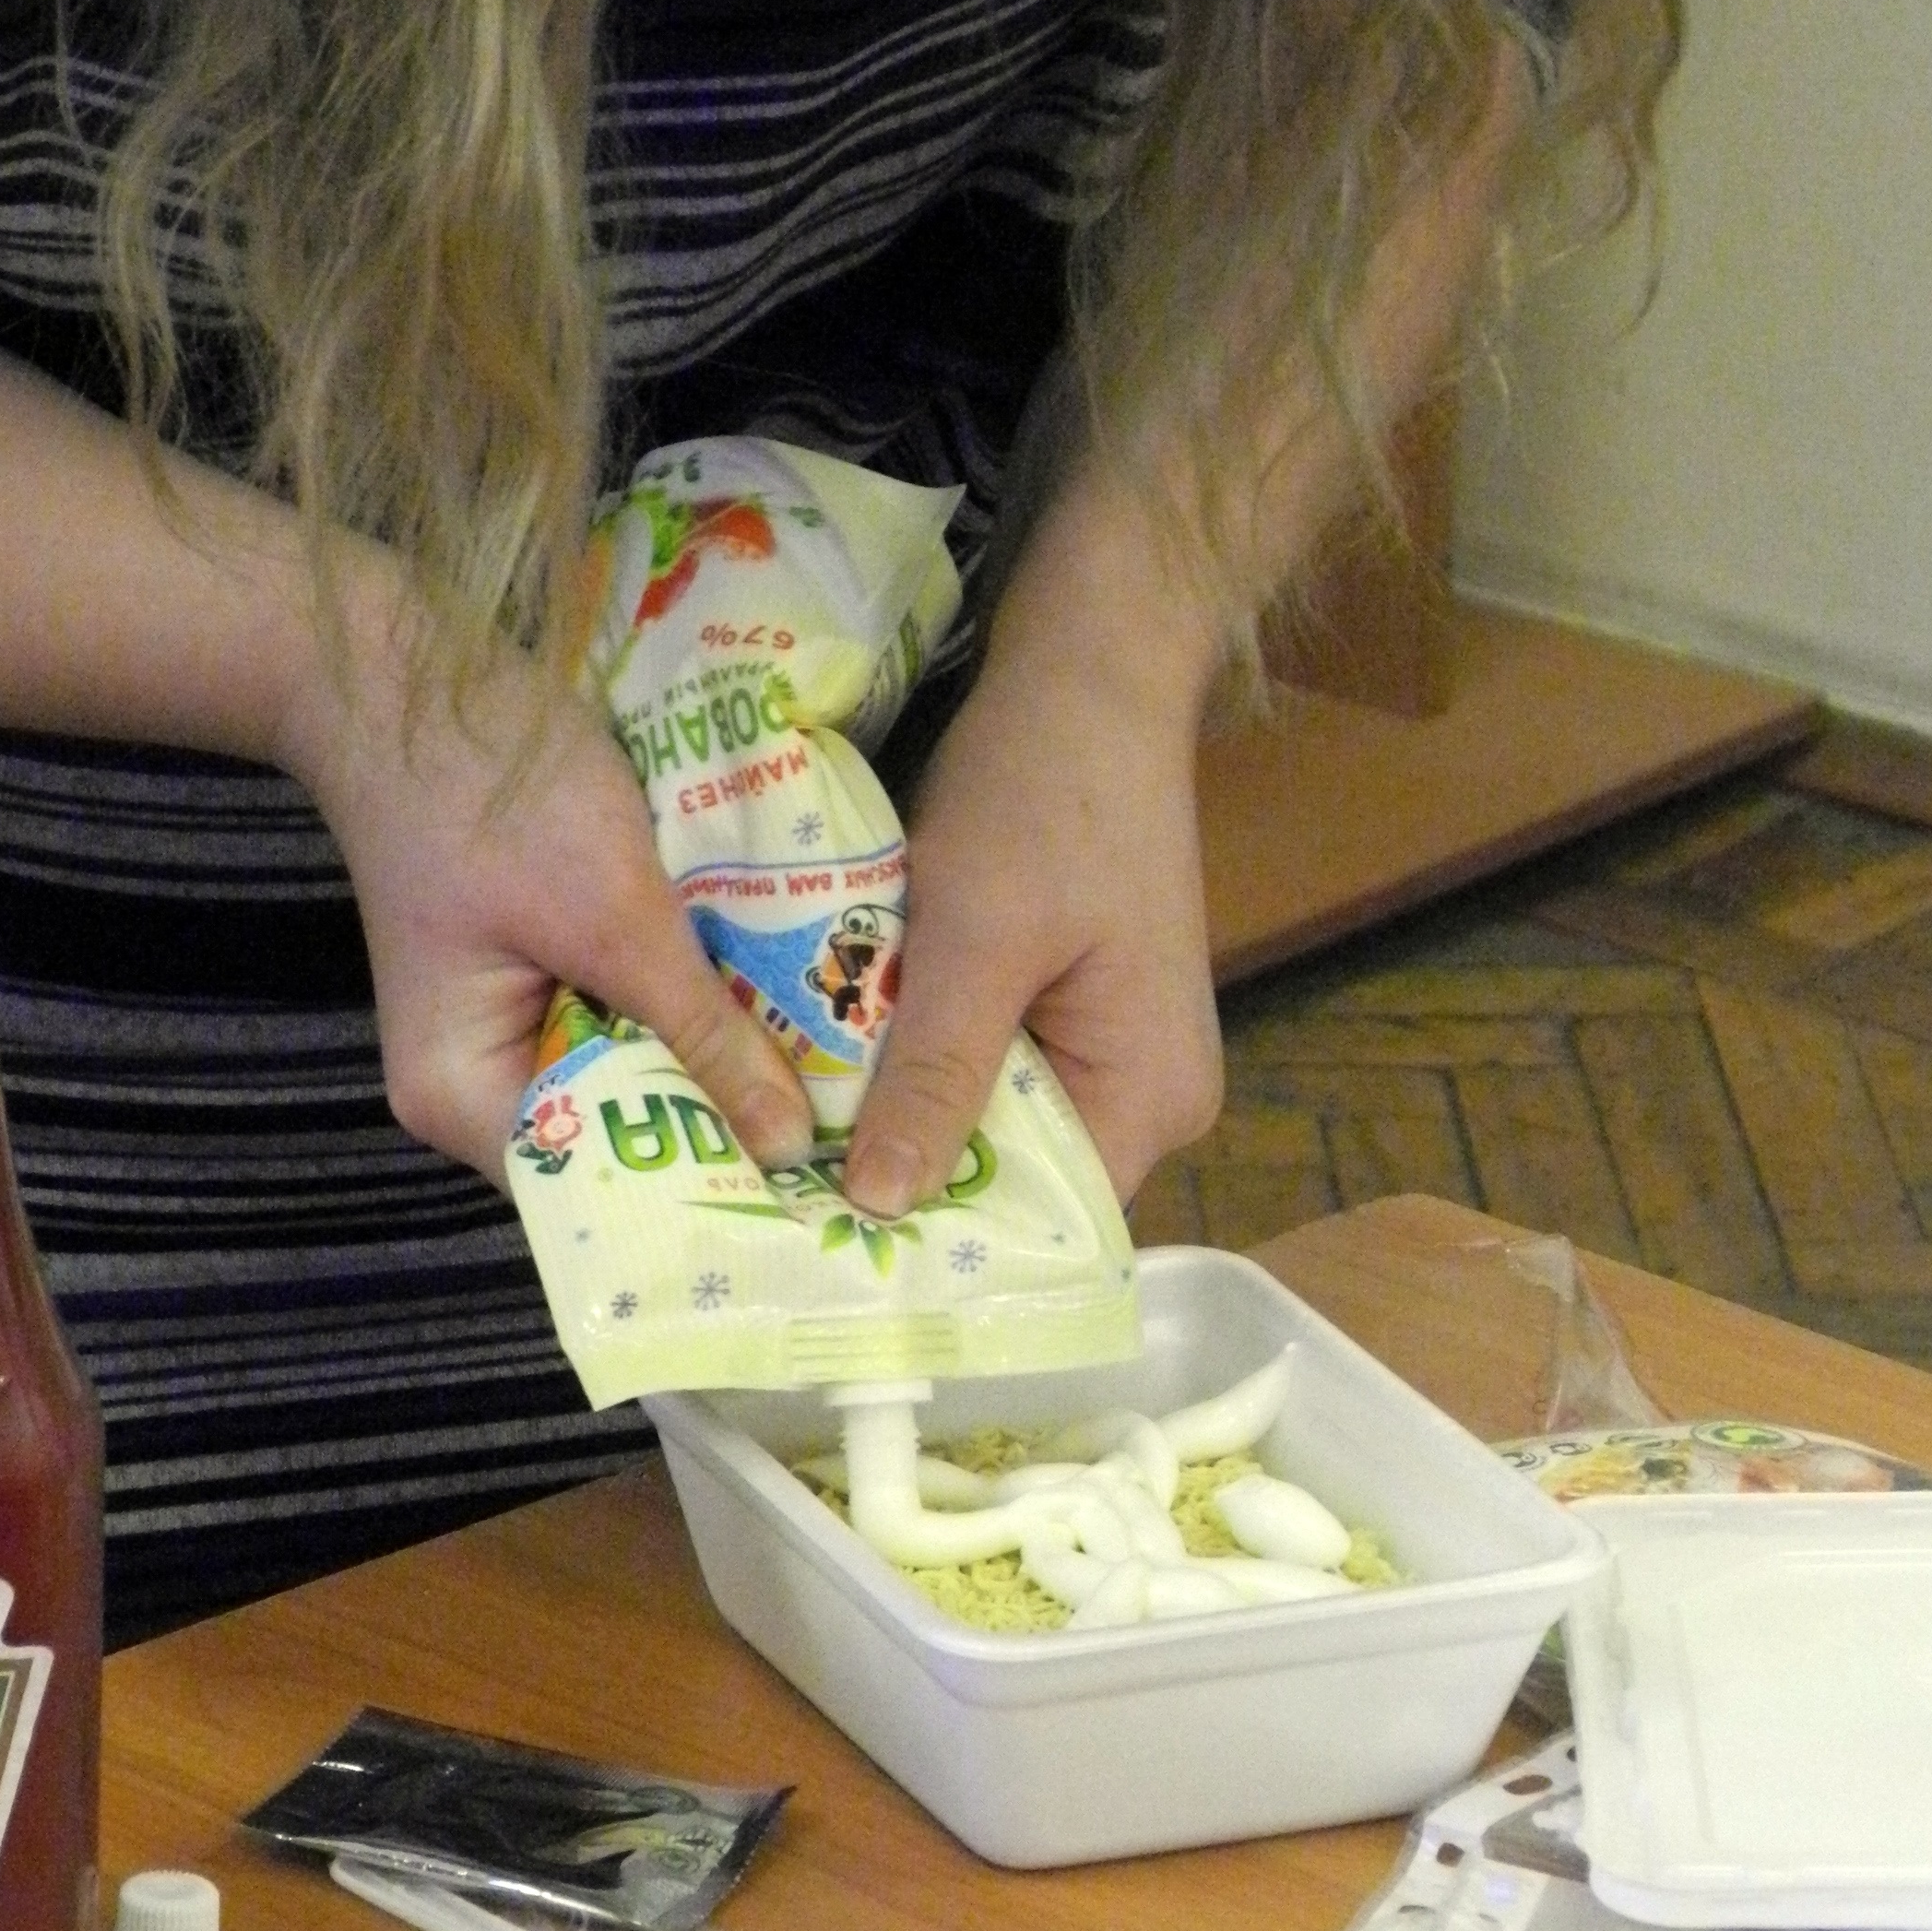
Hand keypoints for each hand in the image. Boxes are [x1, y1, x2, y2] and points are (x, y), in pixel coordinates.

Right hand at [276, 568, 814, 1188]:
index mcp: (462, 1100)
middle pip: (621, 1137)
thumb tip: (789, 1144)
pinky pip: (635, 1016)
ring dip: (720, 1063)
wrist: (409, 670)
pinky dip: (695, 1008)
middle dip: (724, 1126)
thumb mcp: (615, 916)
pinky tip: (782, 1009)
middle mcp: (479, 1085)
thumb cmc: (492, 793)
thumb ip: (702, 1032)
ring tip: (836, 1088)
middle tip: (851, 1147)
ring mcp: (514, 1025)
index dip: (704, 1191)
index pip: (599, 1187)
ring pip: (639, 1073)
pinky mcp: (549, 971)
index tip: (814, 1199)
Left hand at [842, 474, 1225, 1214]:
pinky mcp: (1077, 999)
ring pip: (994, 1122)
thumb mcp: (977, 938)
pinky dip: (921, 1063)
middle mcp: (1148, 1092)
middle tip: (781, 1209)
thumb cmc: (1048, 793)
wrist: (1094, 668)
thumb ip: (935, 1077)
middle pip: (1018, 1181)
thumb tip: (880, 1208)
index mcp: (1150, 1096)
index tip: (826, 1262)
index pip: (1044, 1226)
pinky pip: (994, 1064)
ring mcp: (1115, 1043)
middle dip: (906, 1187)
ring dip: (903, 1120)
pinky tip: (840, 1068)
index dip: (939, 1249)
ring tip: (794, 1151)